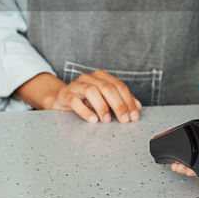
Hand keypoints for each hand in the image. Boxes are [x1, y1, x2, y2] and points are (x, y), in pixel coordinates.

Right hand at [18, 71, 140, 122]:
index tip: (134, 116)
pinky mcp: (66, 95)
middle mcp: (89, 78)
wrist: (61, 99)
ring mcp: (76, 85)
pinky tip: (92, 119)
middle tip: (124, 120)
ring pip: (92, 91)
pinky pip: (75, 101)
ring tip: (107, 120)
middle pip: (107, 88)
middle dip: (118, 105)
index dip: (128, 101)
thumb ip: (120, 101)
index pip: (119, 86)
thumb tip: (137, 107)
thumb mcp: (104, 99)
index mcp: (101, 77)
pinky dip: (85, 111)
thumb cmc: (85, 100)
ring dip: (102, 107)